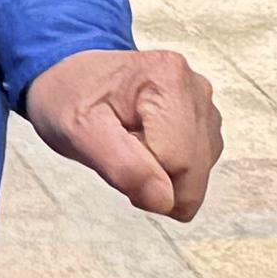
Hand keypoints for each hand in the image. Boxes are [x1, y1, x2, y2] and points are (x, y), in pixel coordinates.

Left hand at [26, 45, 220, 219]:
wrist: (72, 77)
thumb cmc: (71, 97)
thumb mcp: (78, 131)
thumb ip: (123, 167)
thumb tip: (164, 200)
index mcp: (167, 81)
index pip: (179, 163)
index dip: (147, 180)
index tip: (116, 159)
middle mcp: (194, 87)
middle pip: (195, 170)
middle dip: (158, 179)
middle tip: (122, 153)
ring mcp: (203, 103)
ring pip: (200, 171)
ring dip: (165, 174)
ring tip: (131, 145)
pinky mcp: (205, 117)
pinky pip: (200, 163)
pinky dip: (172, 166)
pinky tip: (147, 144)